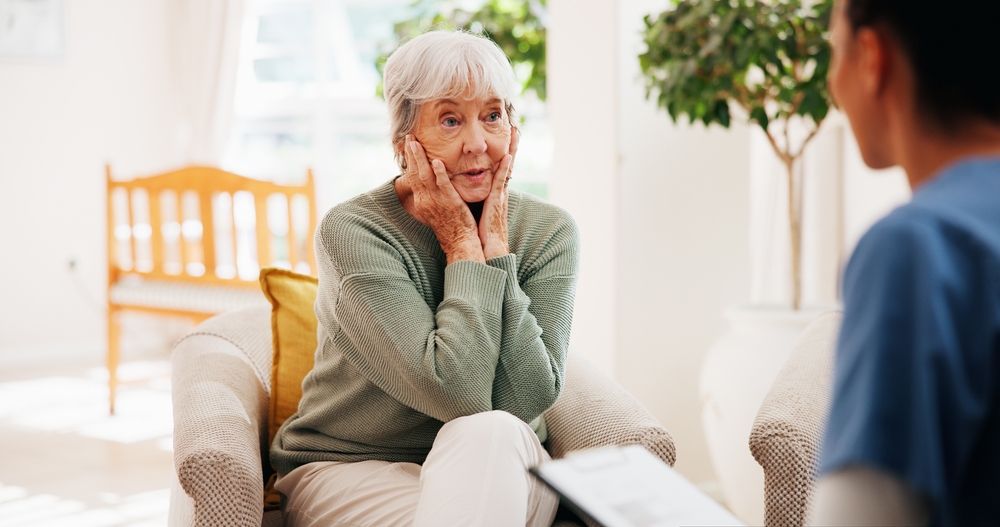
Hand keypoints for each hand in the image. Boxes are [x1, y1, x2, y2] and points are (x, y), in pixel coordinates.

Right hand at [403, 135, 484, 263]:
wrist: (460, 244)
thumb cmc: (452, 228)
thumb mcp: (437, 212)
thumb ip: (433, 198)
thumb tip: (431, 187)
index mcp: (422, 202)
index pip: (413, 177)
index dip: (410, 161)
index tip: (408, 147)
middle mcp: (425, 201)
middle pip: (415, 173)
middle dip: (411, 154)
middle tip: (408, 138)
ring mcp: (437, 202)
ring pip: (425, 176)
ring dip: (420, 158)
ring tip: (416, 143)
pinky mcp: (450, 203)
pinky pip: (443, 185)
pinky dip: (439, 173)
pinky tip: (437, 161)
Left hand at [479, 127, 517, 258]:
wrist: (487, 248)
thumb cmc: (479, 231)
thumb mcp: (475, 208)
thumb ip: (472, 196)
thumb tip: (462, 188)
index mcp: (494, 191)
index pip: (499, 166)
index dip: (503, 151)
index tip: (506, 136)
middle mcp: (499, 190)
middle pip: (507, 161)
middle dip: (512, 144)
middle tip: (515, 125)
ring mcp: (499, 194)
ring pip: (506, 166)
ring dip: (512, 148)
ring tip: (516, 132)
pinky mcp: (496, 200)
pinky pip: (500, 181)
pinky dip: (505, 168)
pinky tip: (507, 156)